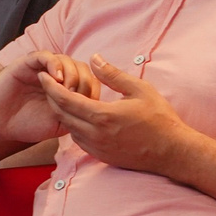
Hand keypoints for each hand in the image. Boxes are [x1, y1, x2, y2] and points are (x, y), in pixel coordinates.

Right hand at [0, 51, 91, 142]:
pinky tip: (57, 79)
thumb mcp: (59, 123)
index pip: (90, 81)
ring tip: (68, 90)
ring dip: (72, 74)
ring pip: (67, 60)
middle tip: (80, 98)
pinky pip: (46, 56)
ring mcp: (42, 68)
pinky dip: (55, 64)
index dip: (94, 92)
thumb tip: (98, 112)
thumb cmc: (27, 124)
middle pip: (82, 68)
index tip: (92, 107)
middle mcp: (56, 75)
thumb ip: (76, 114)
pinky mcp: (27, 63)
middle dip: (86, 83)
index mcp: (66, 88)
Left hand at [40, 55, 191, 174]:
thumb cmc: (159, 118)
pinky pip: (79, 140)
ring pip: (68, 128)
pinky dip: (74, 127)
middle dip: (51, 98)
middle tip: (48, 84)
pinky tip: (80, 116)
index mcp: (103, 115)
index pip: (65, 99)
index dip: (50, 86)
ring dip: (62, 113)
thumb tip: (93, 59)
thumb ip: (113, 74)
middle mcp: (96, 134)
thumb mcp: (139, 89)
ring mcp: (98, 148)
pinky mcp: (102, 156)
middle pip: (61, 115)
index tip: (42, 75)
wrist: (172, 151)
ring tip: (63, 98)